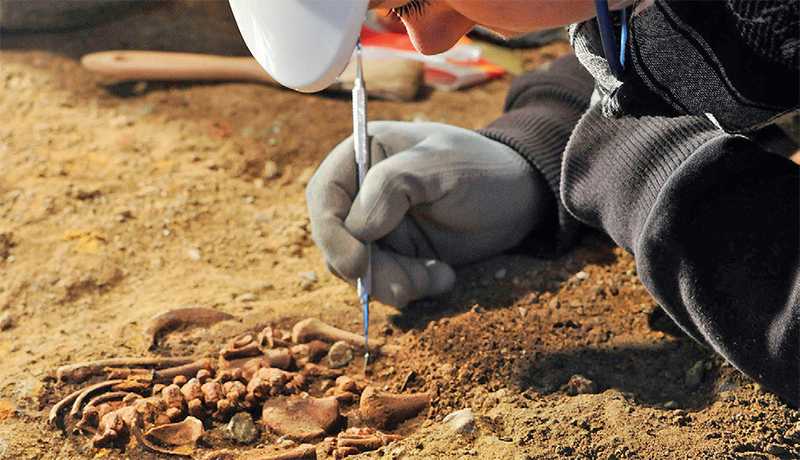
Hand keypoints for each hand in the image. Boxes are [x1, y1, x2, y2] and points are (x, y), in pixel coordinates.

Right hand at [306, 121, 549, 307]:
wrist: (522, 197)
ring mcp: (380, 228)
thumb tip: (356, 229)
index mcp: (363, 155)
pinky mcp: (399, 256)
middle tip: (404, 289)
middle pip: (336, 242)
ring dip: (394, 283)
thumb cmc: (482, 167)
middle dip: (368, 270)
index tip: (357, 266)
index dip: (332, 235)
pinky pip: (387, 283)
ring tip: (438, 279)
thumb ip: (392, 186)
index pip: (324, 196)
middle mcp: (363, 193)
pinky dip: (413, 288)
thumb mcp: (440, 165)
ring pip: (360, 270)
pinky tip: (445, 278)